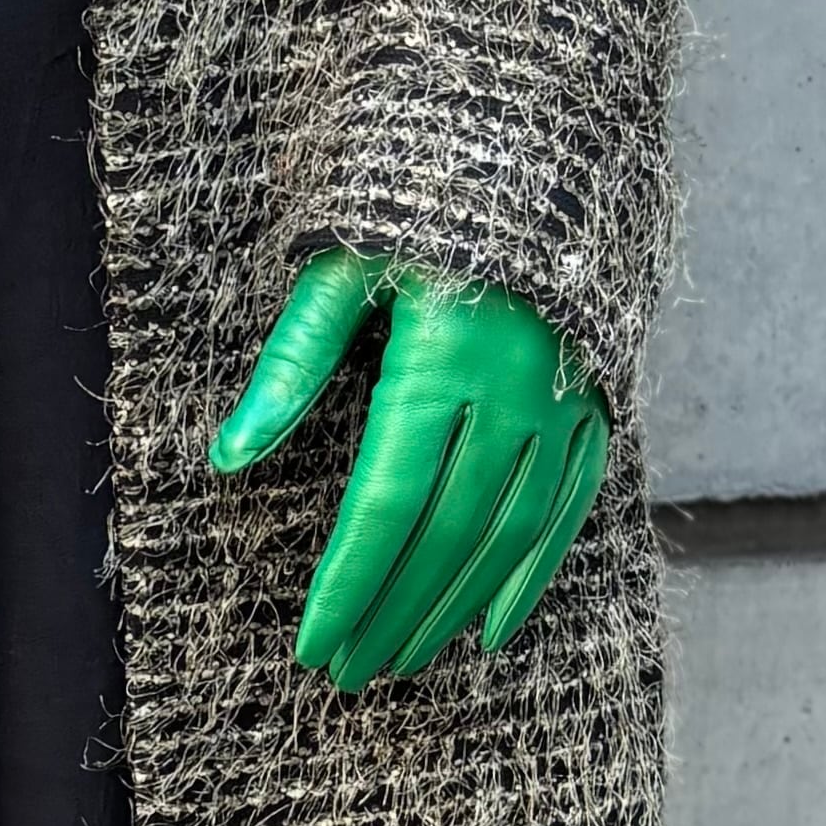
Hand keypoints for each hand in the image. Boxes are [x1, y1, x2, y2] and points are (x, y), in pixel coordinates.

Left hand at [209, 248, 610, 688]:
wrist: (534, 153)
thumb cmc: (412, 209)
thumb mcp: (339, 270)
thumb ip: (290, 366)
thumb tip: (228, 458)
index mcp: (438, 359)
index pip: (383, 505)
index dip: (347, 584)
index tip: (311, 643)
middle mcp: (510, 391)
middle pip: (442, 535)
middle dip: (389, 613)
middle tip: (346, 672)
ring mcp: (563, 403)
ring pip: (505, 535)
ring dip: (449, 610)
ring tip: (400, 661)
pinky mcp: (597, 405)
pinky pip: (567, 511)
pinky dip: (531, 578)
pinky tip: (491, 630)